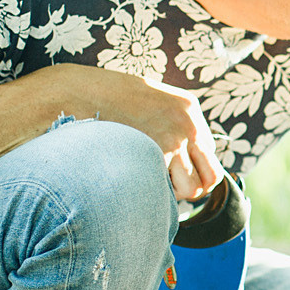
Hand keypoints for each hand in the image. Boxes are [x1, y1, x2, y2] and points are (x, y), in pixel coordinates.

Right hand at [33, 63, 221, 200]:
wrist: (78, 93)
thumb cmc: (106, 100)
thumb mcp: (148, 100)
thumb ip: (168, 123)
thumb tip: (177, 157)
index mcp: (189, 108)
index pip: (208, 154)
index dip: (191, 168)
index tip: (170, 171)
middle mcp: (188, 125)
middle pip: (211, 178)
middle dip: (191, 188)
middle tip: (167, 187)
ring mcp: (172, 142)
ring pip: (191, 190)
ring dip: (173, 194)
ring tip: (148, 185)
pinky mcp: (152, 156)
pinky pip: (165, 191)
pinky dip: (154, 195)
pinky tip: (134, 184)